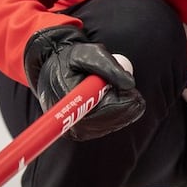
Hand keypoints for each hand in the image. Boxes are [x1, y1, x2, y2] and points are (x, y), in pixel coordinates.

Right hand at [23, 26, 145, 140]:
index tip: (131, 90)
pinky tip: (108, 97)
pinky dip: (117, 111)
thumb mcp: (90, 53)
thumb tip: (130, 84)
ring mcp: (78, 131)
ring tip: (109, 87)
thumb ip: (109, 66)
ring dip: (122, 106)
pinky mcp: (85, 133)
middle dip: (126, 103)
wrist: (55, 70)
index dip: (121, 104)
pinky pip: (112, 124)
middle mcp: (70, 123)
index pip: (102, 113)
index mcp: (68, 103)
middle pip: (111, 121)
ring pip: (115, 123)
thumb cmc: (72, 59)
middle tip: (126, 84)